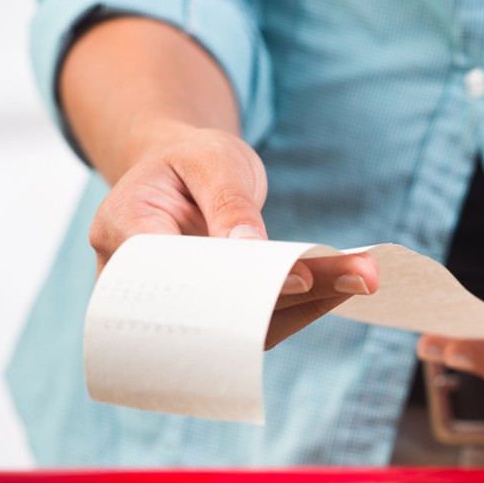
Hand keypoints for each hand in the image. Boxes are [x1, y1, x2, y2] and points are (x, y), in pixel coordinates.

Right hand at [88, 122, 378, 348]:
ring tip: (363, 275)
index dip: (233, 283)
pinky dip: (304, 303)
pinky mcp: (213, 318)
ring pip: (241, 325)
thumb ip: (227, 201)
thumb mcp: (209, 157)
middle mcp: (138, 283)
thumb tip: (249, 249)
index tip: (297, 278)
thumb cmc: (188, 159)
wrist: (180, 173)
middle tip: (353, 279)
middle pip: (213, 308)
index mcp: (120, 230)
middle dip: (286, 298)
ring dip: (307, 305)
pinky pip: (256, 322)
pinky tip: (345, 281)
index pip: (175, 272)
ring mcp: (176, 308)